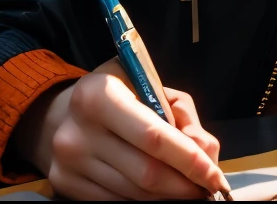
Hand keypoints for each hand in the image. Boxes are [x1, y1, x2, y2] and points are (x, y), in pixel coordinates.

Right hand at [12, 59, 226, 199]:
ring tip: (187, 189)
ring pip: (134, 194)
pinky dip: (145, 201)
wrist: (62, 113)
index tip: (214, 174)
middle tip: (207, 188)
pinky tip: (159, 193)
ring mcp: (68, 162)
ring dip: (168, 197)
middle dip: (184, 185)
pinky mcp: (65, 185)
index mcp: (99, 94)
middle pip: (146, 173)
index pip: (153, 137)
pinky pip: (116, 202)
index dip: (189, 160)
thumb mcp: (149, 86)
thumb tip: (207, 152)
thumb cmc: (117, 95)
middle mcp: (78, 130)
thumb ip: (181, 114)